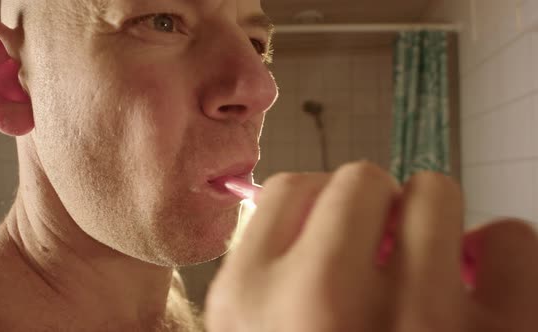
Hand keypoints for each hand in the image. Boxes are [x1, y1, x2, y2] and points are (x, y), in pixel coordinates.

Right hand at [205, 161, 537, 331]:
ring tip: (427, 275)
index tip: (335, 238)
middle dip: (373, 208)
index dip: (319, 207)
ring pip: (434, 192)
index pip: (290, 187)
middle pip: (360, 178)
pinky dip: (500, 256)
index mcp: (249, 301)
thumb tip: (318, 200)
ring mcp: (415, 320)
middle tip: (380, 257)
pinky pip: (511, 237)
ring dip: (434, 224)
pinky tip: (478, 295)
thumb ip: (272, 273)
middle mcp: (319, 302)